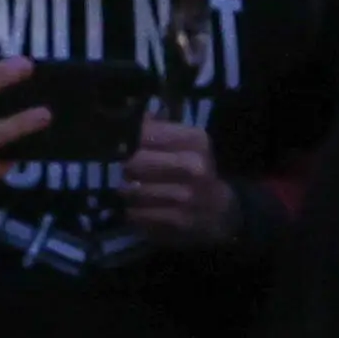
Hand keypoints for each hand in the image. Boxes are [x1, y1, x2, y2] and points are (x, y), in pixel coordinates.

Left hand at [121, 111, 236, 246]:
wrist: (220, 212)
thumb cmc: (194, 171)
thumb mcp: (185, 144)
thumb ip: (157, 128)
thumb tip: (133, 117)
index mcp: (195, 140)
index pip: (145, 133)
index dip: (126, 141)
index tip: (119, 146)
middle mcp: (194, 166)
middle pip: (135, 162)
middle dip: (124, 168)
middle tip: (123, 172)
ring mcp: (186, 196)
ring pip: (133, 189)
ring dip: (126, 191)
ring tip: (131, 191)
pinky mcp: (177, 221)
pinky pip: (138, 213)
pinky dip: (134, 212)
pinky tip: (140, 209)